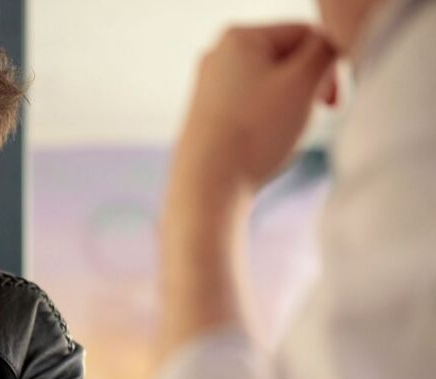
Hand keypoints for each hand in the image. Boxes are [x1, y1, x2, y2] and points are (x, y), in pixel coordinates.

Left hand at [174, 24, 337, 194]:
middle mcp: (217, 55)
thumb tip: (329, 44)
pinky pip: (252, 110)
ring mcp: (208, 86)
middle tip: (304, 117)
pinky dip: (266, 124)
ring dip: (289, 107)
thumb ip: (327, 49)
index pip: (307, 34)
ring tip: (278, 135)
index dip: (329, 67)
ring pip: (272, 87)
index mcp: (238, 36)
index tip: (330, 102)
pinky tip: (262, 146)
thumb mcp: (304, 82)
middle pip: (287, 60)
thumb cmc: (254, 134)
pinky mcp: (206, 116)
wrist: (208, 187)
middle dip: (307, 87)